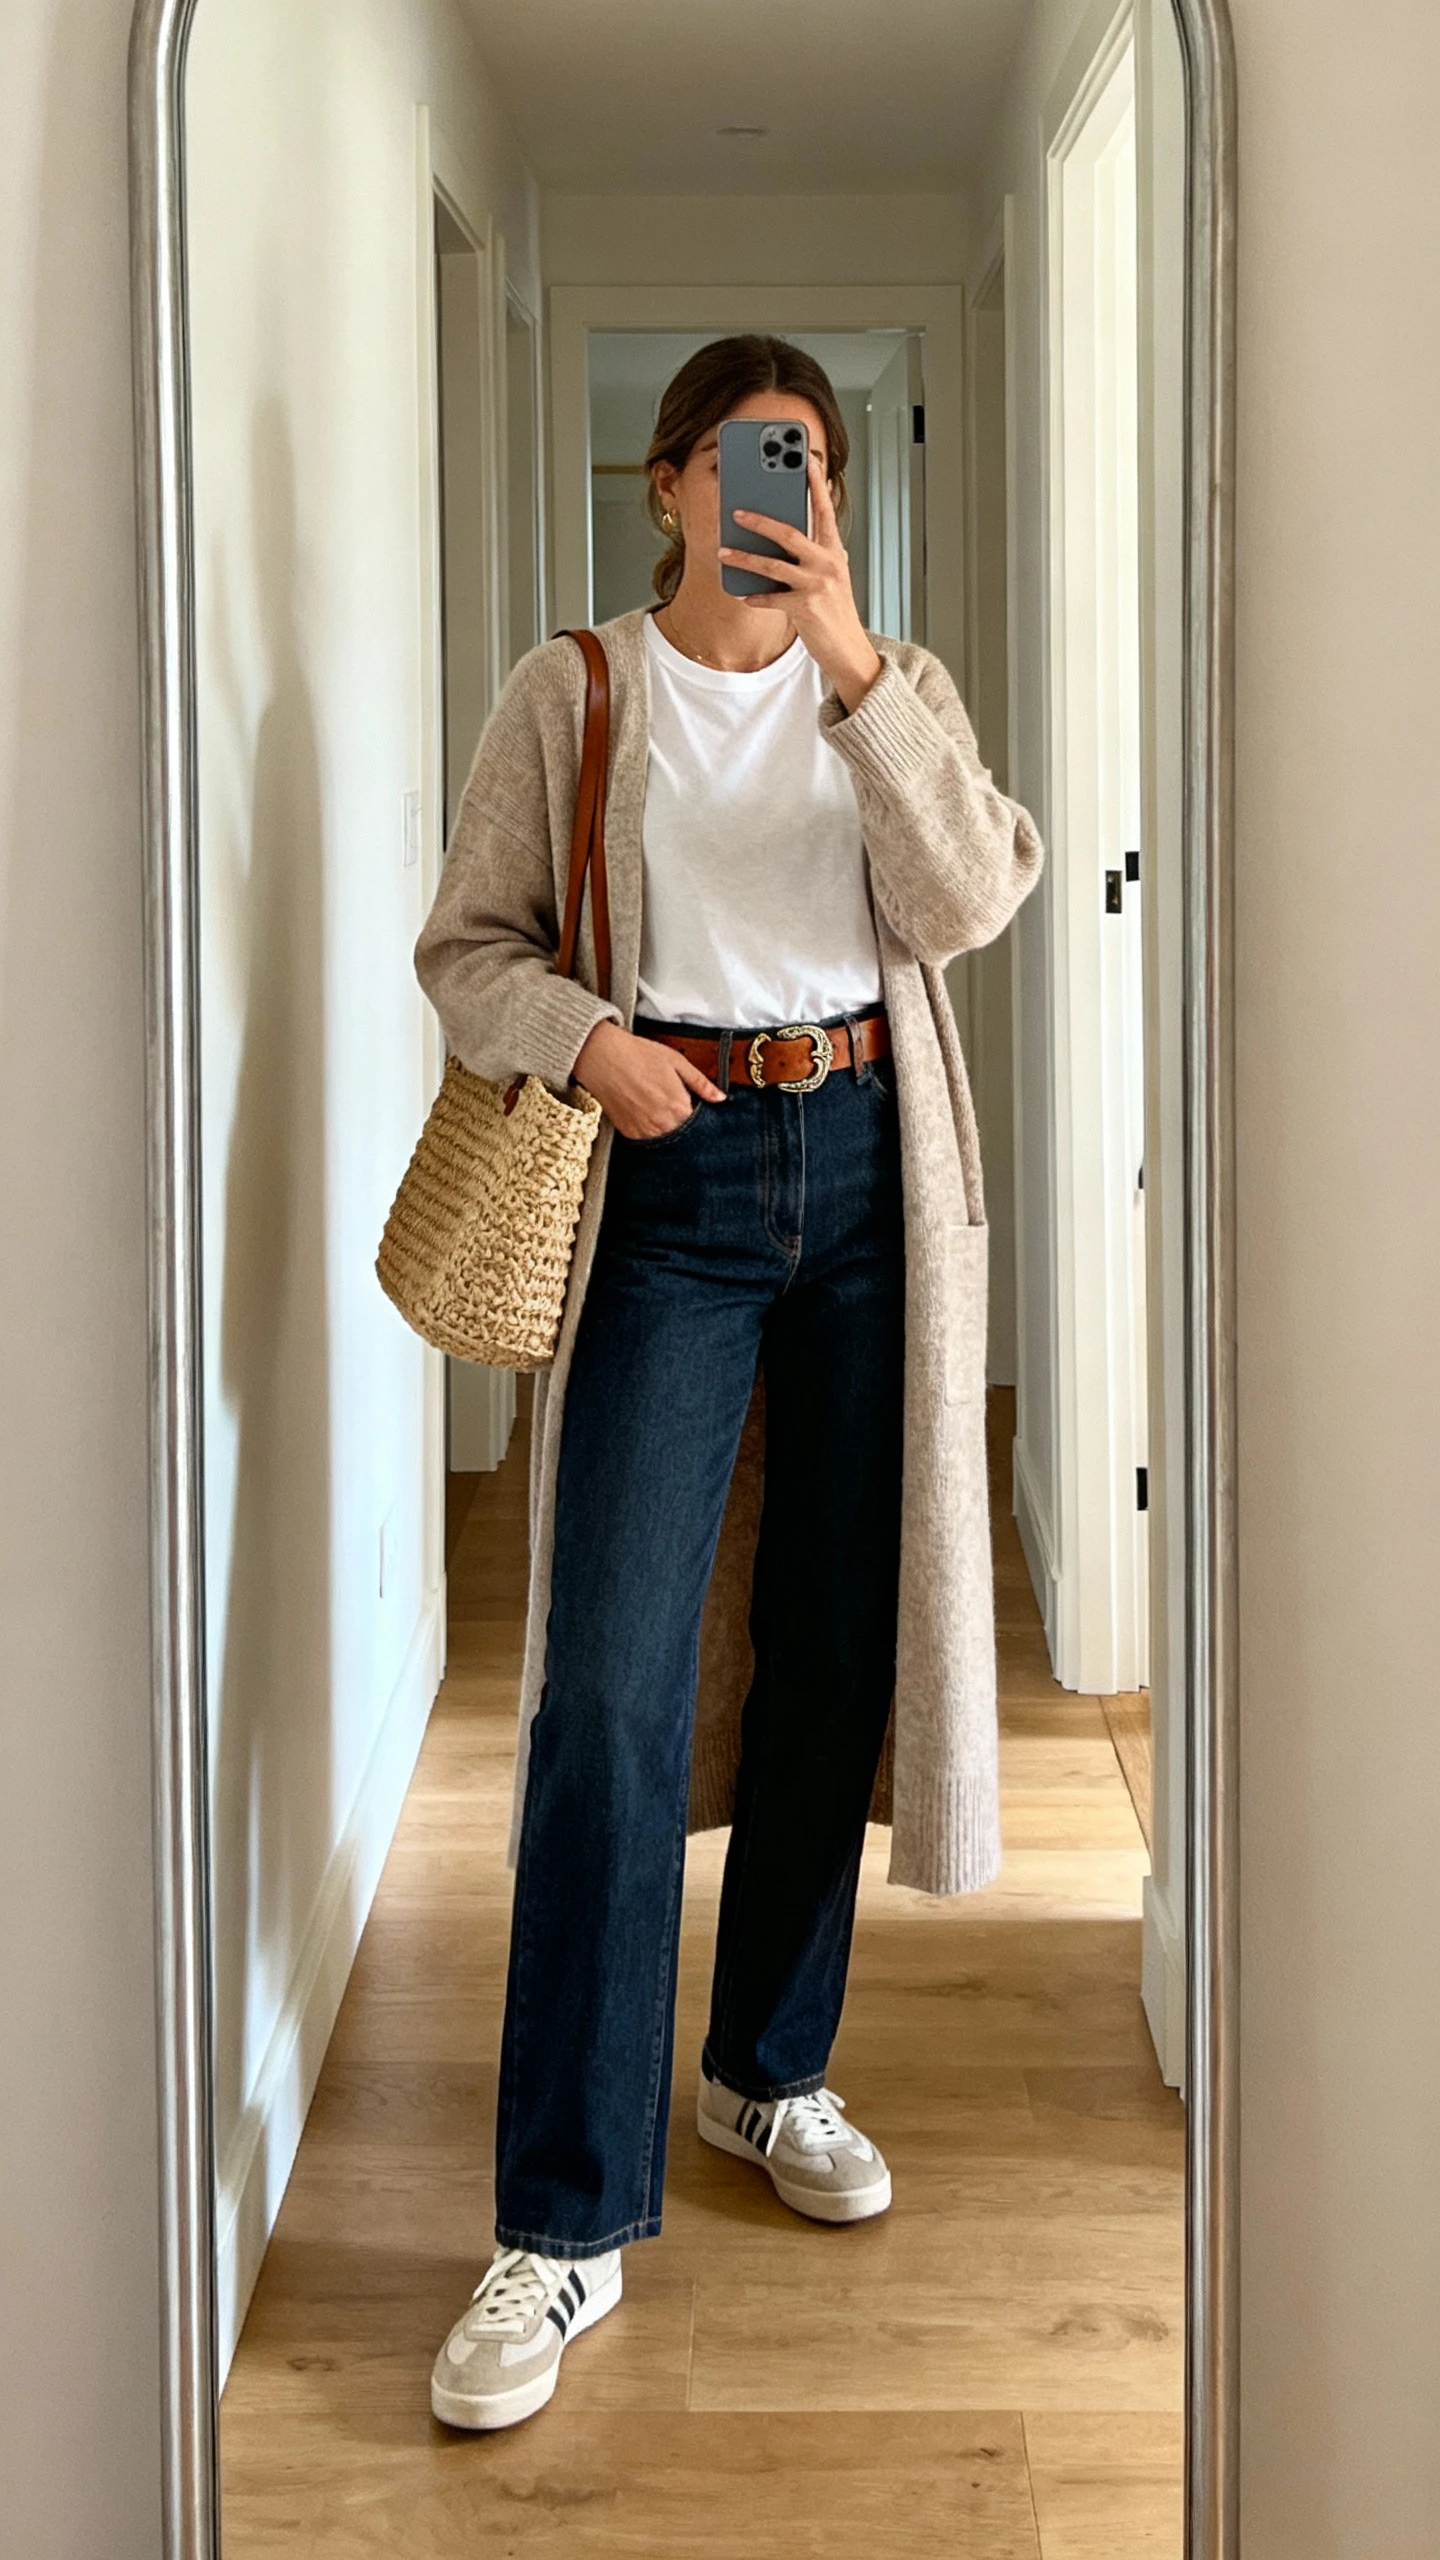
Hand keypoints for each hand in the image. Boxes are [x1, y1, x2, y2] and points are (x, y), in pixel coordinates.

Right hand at [572, 1019, 725, 1139]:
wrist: (603, 1057)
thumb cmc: (638, 1055)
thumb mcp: (677, 1062)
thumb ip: (701, 1083)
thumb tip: (720, 1097)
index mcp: (679, 1107)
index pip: (699, 1123)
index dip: (698, 1113)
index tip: (693, 1103)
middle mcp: (663, 1124)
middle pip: (683, 1132)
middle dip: (683, 1121)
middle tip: (672, 1101)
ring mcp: (644, 1131)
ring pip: (666, 1138)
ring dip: (667, 1127)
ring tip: (657, 1103)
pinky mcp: (629, 1133)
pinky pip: (647, 1138)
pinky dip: (650, 1128)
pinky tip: (645, 1110)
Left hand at [719, 449, 883, 712]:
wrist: (848, 649)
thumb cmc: (835, 611)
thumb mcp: (832, 575)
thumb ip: (814, 552)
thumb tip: (783, 533)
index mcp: (834, 551)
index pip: (825, 511)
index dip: (815, 484)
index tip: (805, 460)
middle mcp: (827, 564)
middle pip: (789, 533)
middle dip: (760, 521)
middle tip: (736, 511)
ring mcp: (816, 585)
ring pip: (772, 565)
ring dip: (743, 558)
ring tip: (723, 551)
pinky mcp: (805, 608)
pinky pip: (770, 598)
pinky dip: (754, 596)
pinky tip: (741, 594)